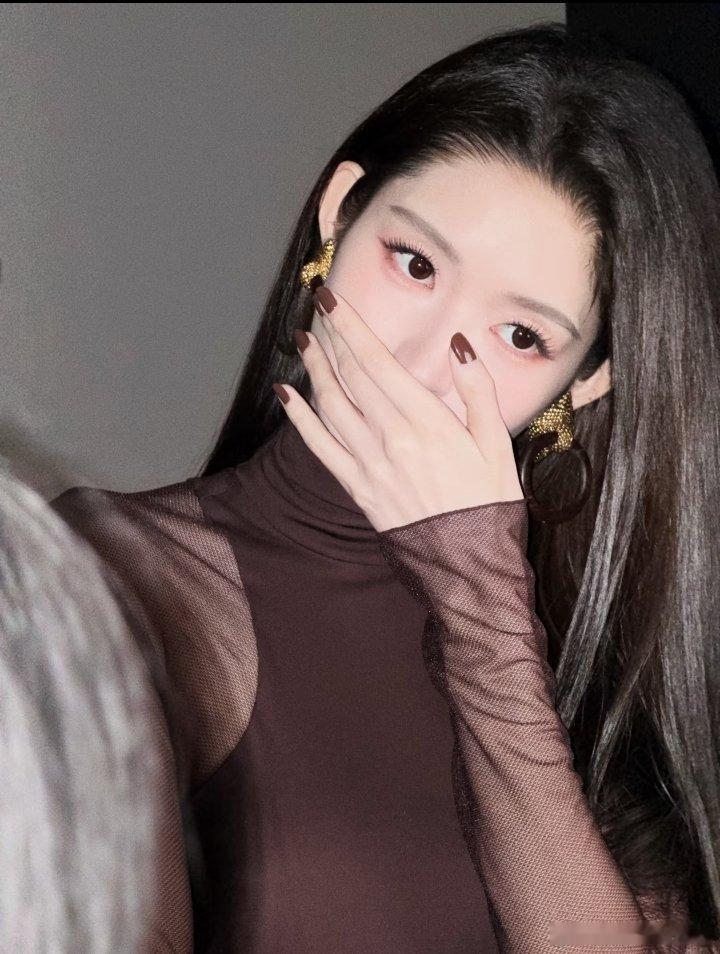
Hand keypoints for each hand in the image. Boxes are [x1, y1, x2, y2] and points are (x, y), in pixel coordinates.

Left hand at [273, 285, 524, 532]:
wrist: (467, 567)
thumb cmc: (488, 504)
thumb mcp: (497, 445)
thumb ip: (478, 392)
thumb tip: (460, 346)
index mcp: (426, 422)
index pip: (377, 362)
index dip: (351, 327)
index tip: (333, 299)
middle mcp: (390, 438)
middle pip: (349, 376)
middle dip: (330, 337)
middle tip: (317, 309)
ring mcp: (369, 464)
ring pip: (330, 405)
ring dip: (313, 369)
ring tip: (303, 342)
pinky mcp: (357, 487)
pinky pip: (319, 446)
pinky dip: (299, 418)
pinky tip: (286, 395)